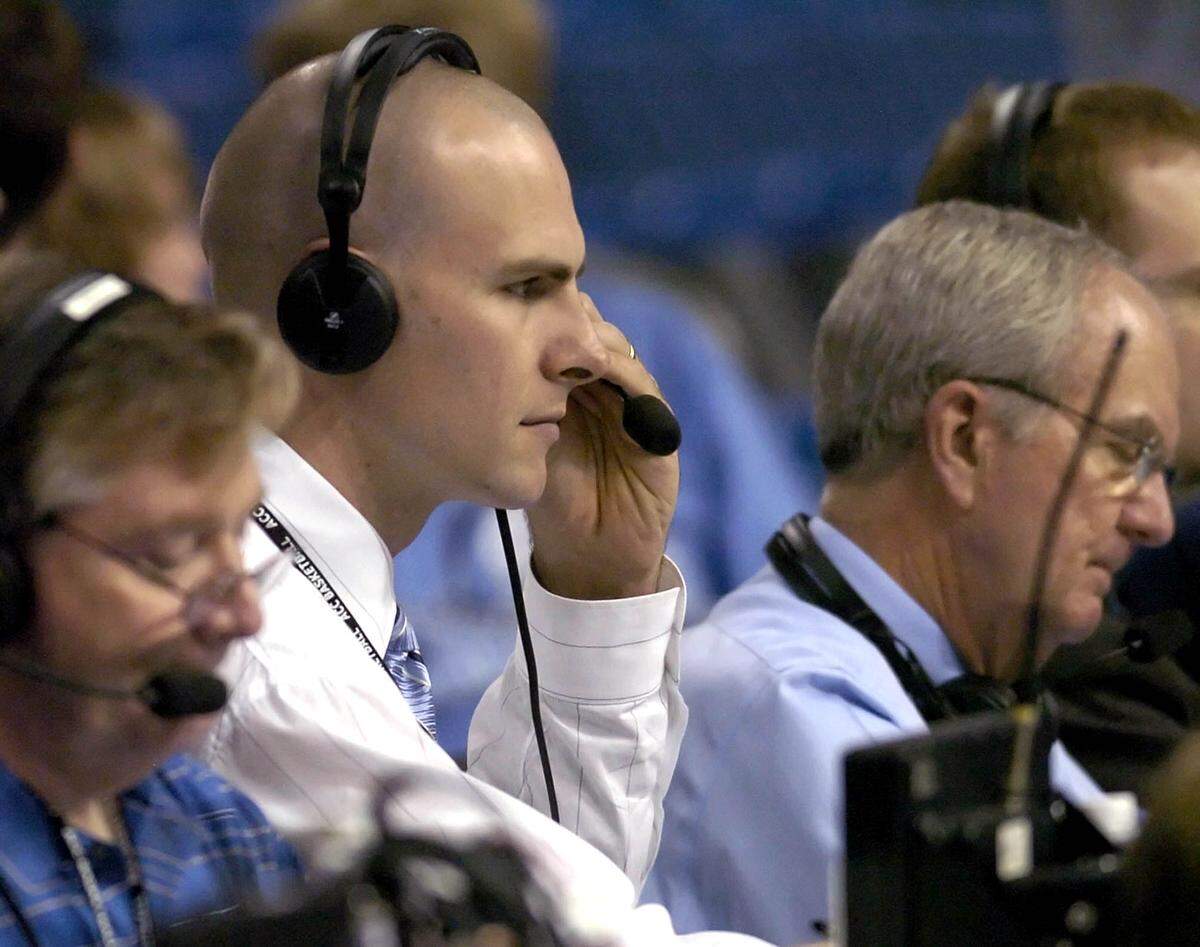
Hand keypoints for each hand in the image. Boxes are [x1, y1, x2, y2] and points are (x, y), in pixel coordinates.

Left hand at [526, 293, 679, 599]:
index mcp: (569, 391)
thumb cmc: (553, 506)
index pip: (560, 335)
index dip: (543, 316)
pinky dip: (623, 374)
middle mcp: (603, 391)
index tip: (515, 308)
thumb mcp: (527, 449)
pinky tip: (599, 366)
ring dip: (594, 341)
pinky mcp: (658, 429)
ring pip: (618, 352)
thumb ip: (519, 405)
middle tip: (543, 314)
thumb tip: (484, 354)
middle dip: (568, 319)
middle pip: (591, 333)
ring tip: (566, 341)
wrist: (590, 557)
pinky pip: (644, 390)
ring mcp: (633, 406)